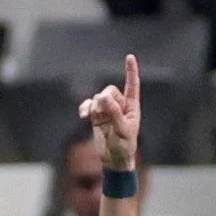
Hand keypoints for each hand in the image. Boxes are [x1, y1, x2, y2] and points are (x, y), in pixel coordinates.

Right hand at [80, 54, 141, 170]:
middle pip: (109, 91)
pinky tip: (83, 116)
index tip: (130, 57)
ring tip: (94, 119)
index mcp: (132, 106)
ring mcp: (107, 110)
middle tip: (102, 112)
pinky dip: (85, 108)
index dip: (131, 71)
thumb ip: (113, 112)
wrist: (114, 159)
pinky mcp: (96, 116)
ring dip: (94, 107)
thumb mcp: (121, 129)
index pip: (132, 85)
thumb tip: (102, 97)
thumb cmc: (124, 146)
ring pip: (97, 98)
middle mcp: (120, 105)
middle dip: (104, 99)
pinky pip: (88, 105)